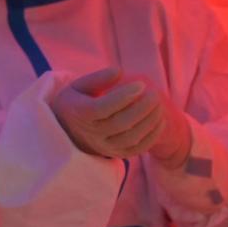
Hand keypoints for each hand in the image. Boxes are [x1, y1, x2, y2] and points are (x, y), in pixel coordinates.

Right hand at [51, 68, 165, 158]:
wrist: (68, 131)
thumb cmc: (76, 102)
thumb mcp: (78, 86)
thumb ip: (97, 78)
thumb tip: (119, 72)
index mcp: (80, 114)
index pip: (103, 107)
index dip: (123, 96)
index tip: (141, 84)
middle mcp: (92, 133)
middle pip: (120, 123)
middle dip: (142, 108)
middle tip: (154, 94)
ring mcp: (104, 146)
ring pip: (131, 137)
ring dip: (149, 121)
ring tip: (159, 105)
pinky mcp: (116, 154)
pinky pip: (137, 149)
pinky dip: (152, 135)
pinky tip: (160, 120)